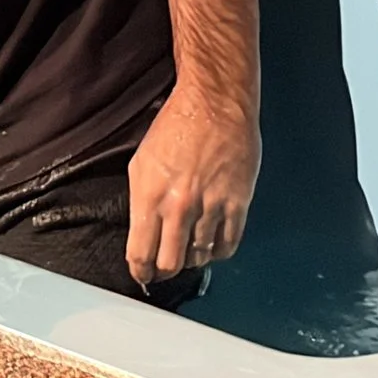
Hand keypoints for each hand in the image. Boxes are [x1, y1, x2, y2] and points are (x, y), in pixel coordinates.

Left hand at [126, 78, 260, 286]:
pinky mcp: (237, 204)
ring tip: (188, 250)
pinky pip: (228, 245)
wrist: (215, 103)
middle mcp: (180, 206)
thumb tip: (142, 234)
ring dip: (192, 258)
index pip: (141, 254)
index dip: (140, 271)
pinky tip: (211, 245)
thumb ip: (140, 203)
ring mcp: (211, 207)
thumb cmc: (176, 126)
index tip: (142, 274)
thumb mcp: (142, 162)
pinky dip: (218, 251)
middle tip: (163, 269)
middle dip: (163, 271)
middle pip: (170, 264)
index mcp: (150, 195)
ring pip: (199, 257)